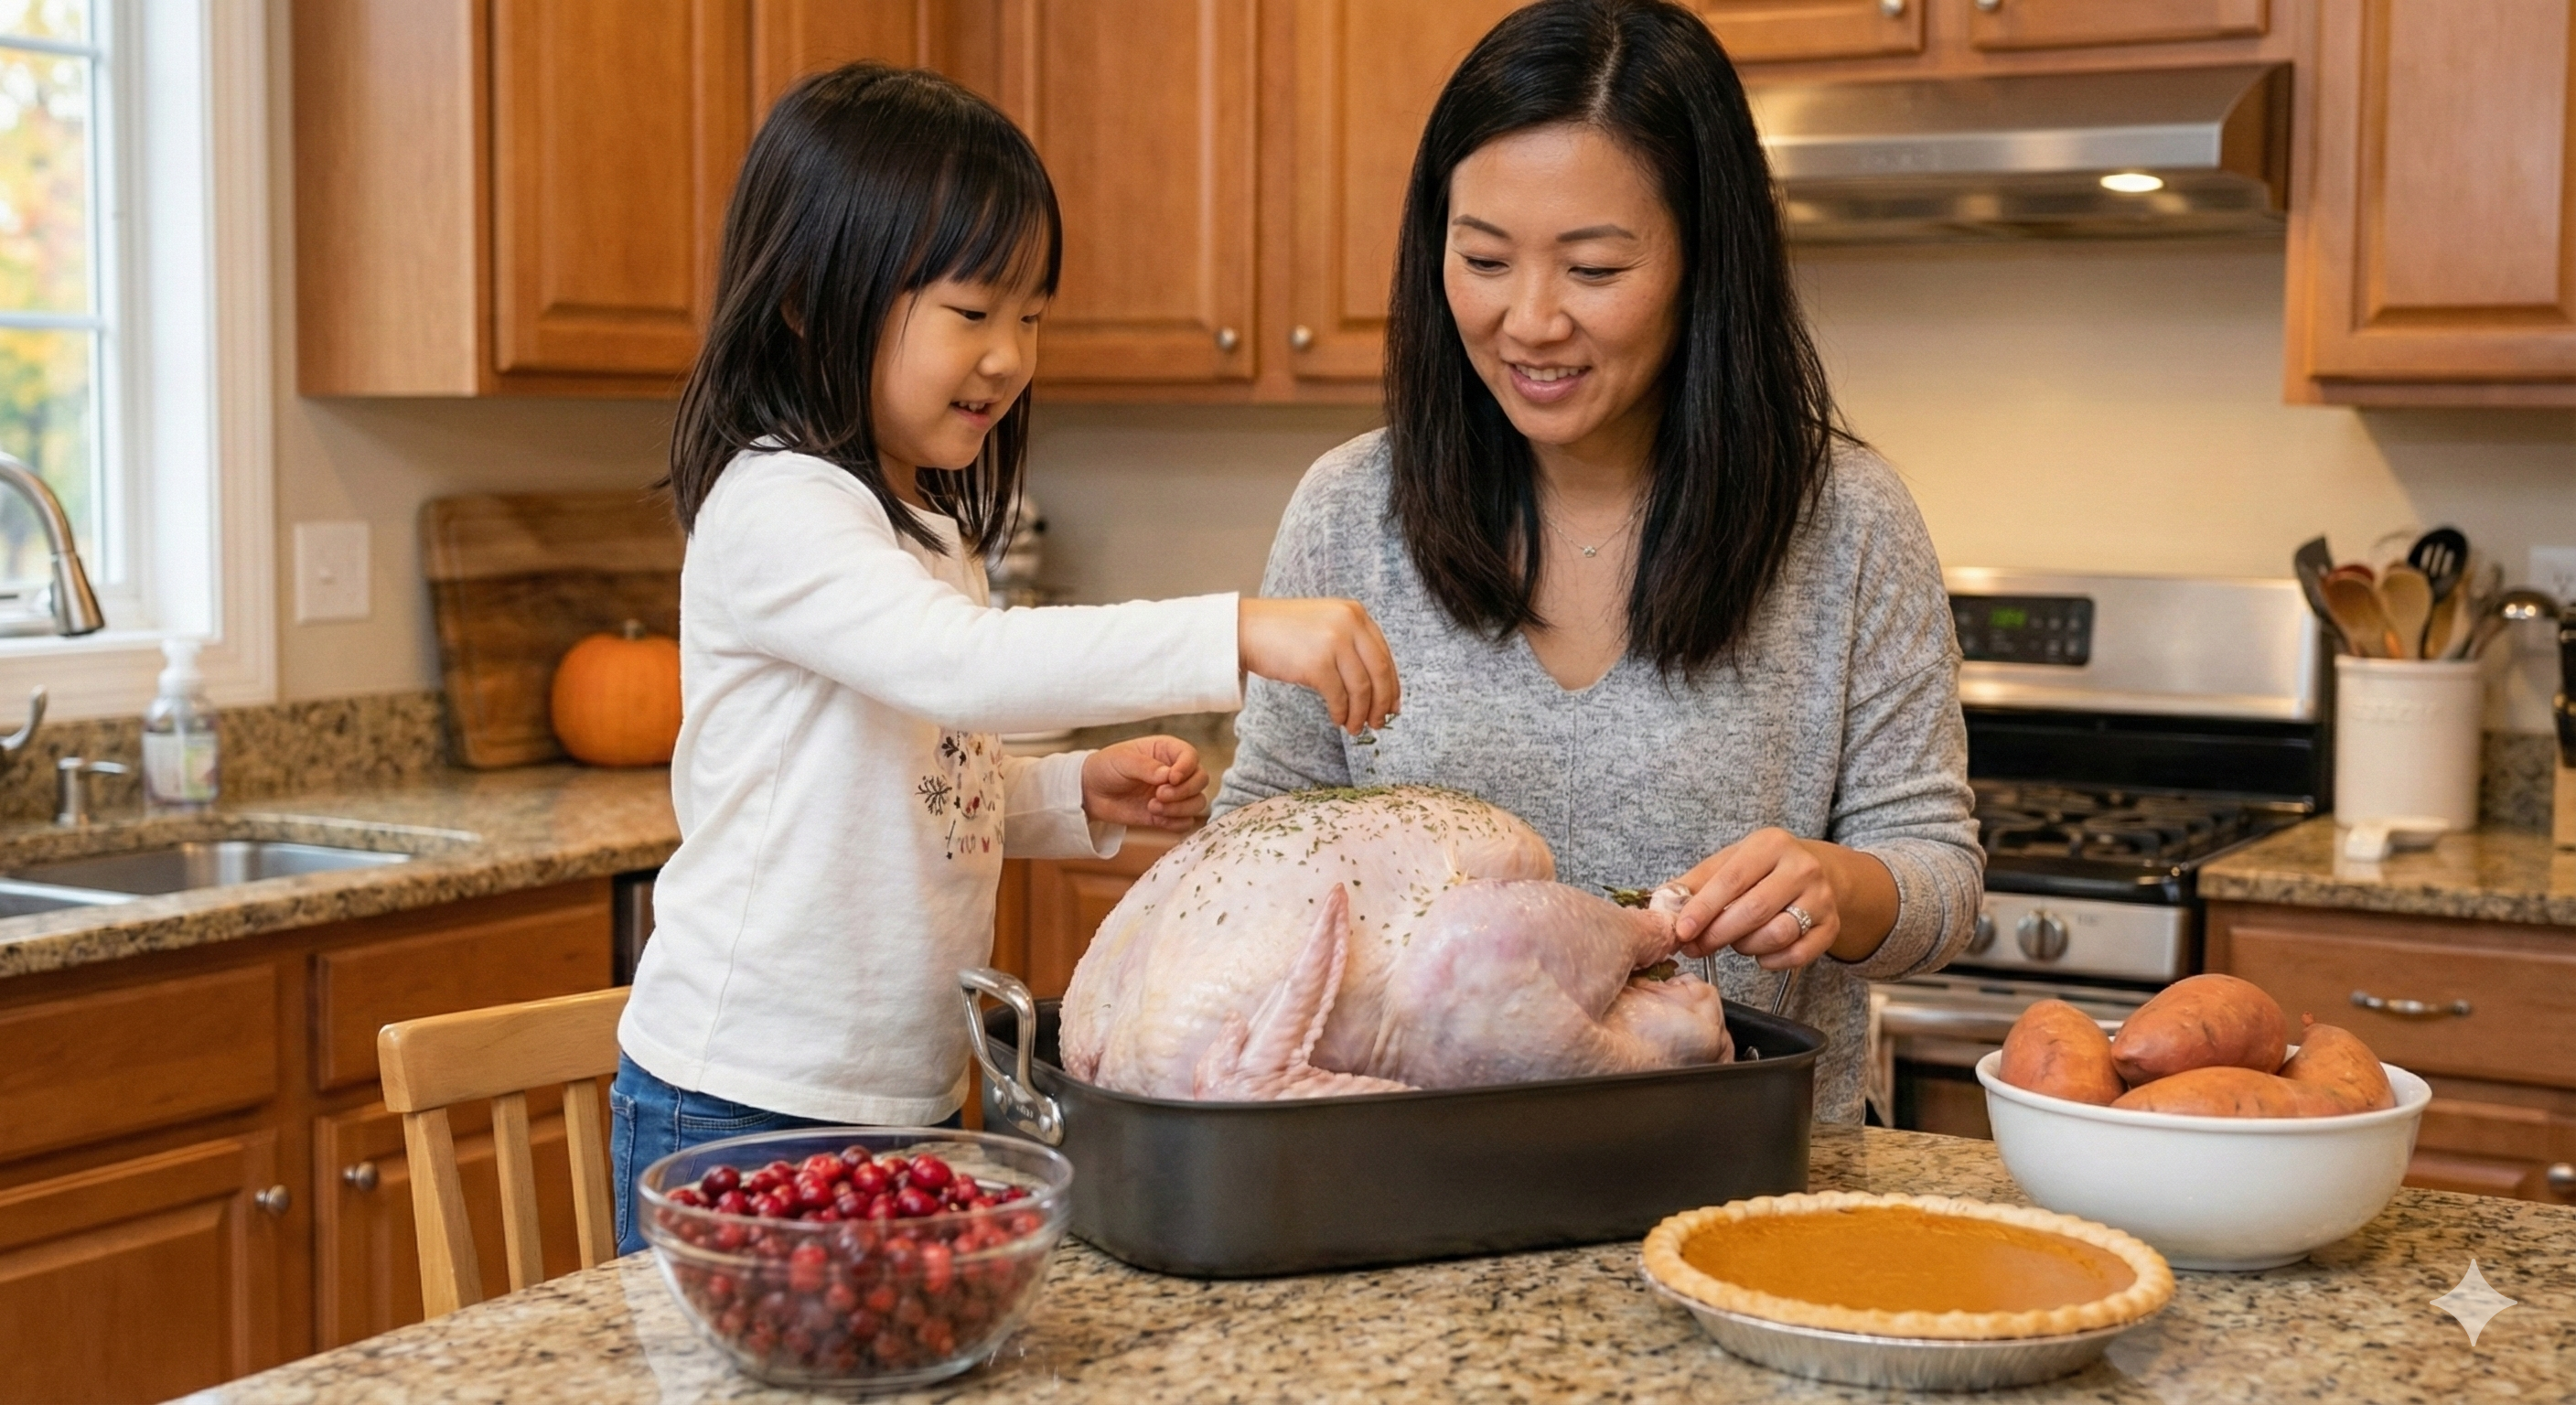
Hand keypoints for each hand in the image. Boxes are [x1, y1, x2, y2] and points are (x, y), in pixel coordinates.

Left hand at [1081, 736, 1208, 831]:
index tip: (1171, 778)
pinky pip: (1185, 822)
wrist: (1090, 792)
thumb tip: (1168, 775)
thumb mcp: (1122, 760)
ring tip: (1153, 807)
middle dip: (1184, 791)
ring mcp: (1173, 794)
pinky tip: (1156, 818)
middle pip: (1200, 780)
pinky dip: (1175, 822)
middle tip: (1159, 795)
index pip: (1191, 756)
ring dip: (1180, 808)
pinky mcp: (1167, 815)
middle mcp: (1175, 772)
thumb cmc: (1105, 767)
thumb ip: (1146, 766)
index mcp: (1166, 751)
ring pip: (1197, 803)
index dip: (1187, 768)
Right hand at [1238, 598, 1400, 735]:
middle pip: (1380, 672)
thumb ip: (1350, 643)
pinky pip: (1339, 696)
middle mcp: (1349, 624)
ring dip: (1361, 713)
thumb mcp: (1325, 624)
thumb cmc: (1282, 631)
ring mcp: (1334, 642)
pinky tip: (1338, 719)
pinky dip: (1342, 712)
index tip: (1392, 704)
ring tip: (1356, 727)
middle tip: (1380, 722)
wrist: (1246, 628)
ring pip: (1362, 688)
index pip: (1384, 654)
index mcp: (1355, 613)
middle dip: (1382, 703)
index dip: (1392, 684)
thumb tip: (1376, 685)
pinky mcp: (1317, 663)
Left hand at [1666, 828, 1839, 969]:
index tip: (1682, 931)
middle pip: (1754, 910)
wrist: (1815, 873)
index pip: (1731, 879)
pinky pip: (1797, 954)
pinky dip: (1771, 960)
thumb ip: (1695, 883)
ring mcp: (1821, 898)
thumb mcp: (1728, 863)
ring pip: (1777, 934)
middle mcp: (1801, 868)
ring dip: (1746, 946)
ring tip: (1735, 940)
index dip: (1703, 908)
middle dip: (1718, 934)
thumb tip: (1660, 904)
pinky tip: (1759, 953)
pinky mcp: (1831, 926)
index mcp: (1770, 844)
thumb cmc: (1762, 870)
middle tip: (1698, 946)